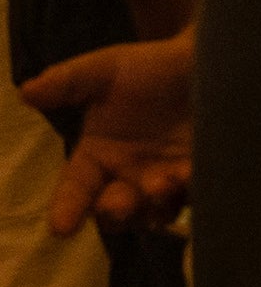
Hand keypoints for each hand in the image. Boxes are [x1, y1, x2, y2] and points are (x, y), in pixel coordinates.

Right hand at [24, 35, 194, 232]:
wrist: (206, 58)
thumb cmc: (149, 68)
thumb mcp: (104, 70)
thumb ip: (68, 82)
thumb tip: (27, 91)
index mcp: (97, 157)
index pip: (75, 190)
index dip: (67, 209)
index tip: (61, 228)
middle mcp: (129, 176)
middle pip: (115, 208)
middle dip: (115, 210)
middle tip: (118, 204)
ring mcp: (167, 179)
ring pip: (156, 208)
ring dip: (155, 204)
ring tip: (161, 184)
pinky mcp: (203, 175)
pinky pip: (196, 192)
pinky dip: (192, 190)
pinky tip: (192, 175)